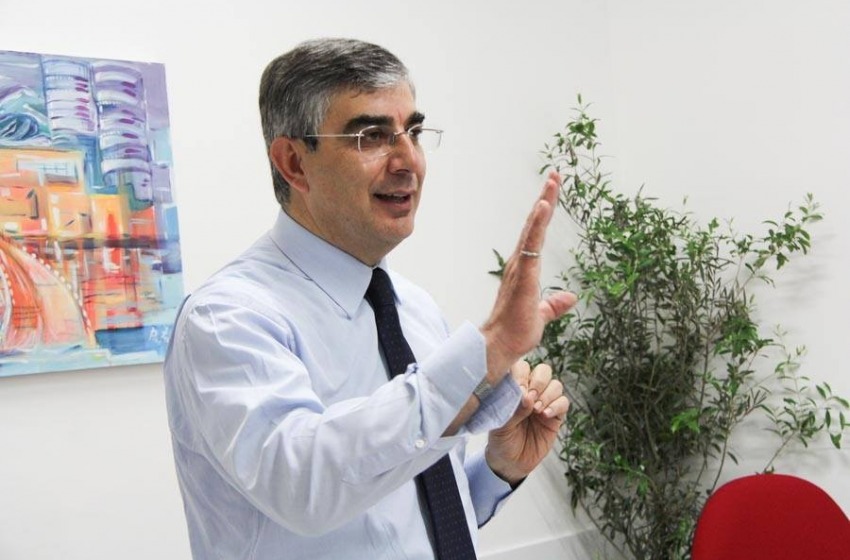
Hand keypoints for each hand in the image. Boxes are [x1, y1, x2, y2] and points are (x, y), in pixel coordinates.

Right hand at [481, 171, 576, 379]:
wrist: (501, 346)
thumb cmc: (515, 332)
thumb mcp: (541, 315)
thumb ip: (553, 304)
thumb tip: (570, 297)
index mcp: (524, 270)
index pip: (535, 235)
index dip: (544, 214)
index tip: (552, 192)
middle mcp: (519, 264)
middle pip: (533, 225)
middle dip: (545, 198)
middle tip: (555, 175)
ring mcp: (519, 268)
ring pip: (532, 229)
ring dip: (542, 204)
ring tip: (552, 181)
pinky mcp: (523, 275)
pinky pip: (531, 244)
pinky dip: (537, 224)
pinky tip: (543, 206)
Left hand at [485, 361, 568, 483]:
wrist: (511, 462)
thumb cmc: (501, 440)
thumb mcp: (501, 425)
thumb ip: (513, 409)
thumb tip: (527, 397)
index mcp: (514, 387)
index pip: (522, 367)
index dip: (522, 374)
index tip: (519, 390)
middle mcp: (531, 391)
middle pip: (543, 371)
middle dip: (539, 382)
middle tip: (531, 399)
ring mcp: (544, 402)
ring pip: (555, 384)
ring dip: (548, 395)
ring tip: (537, 410)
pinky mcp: (556, 416)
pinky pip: (564, 402)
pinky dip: (557, 406)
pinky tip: (546, 416)